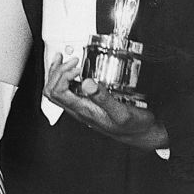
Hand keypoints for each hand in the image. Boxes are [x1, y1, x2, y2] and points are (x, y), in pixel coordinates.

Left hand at [43, 53, 168, 150]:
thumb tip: (86, 82)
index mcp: (83, 110)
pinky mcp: (88, 104)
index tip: (78, 67)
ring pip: (56, 90)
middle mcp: (78, 109)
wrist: (142, 135)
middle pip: (51, 90)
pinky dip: (65, 76)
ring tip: (65, 58)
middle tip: (71, 60)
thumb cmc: (134, 126)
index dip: (62, 76)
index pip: (57, 92)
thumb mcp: (122, 112)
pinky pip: (67, 90)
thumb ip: (104, 98)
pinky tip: (74, 68)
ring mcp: (81, 106)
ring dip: (58, 72)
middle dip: (57, 71)